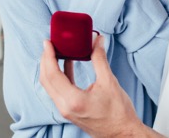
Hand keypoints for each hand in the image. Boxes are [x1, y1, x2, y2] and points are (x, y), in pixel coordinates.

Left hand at [40, 35, 155, 137]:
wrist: (122, 133)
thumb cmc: (119, 112)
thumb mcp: (109, 82)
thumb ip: (100, 59)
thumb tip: (97, 40)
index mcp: (73, 100)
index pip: (53, 74)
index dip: (48, 56)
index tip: (48, 42)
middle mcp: (65, 107)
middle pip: (46, 80)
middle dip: (45, 60)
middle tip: (49, 44)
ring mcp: (66, 111)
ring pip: (50, 86)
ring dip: (50, 68)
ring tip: (55, 52)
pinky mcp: (69, 111)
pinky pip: (58, 91)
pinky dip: (59, 76)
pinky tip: (67, 64)